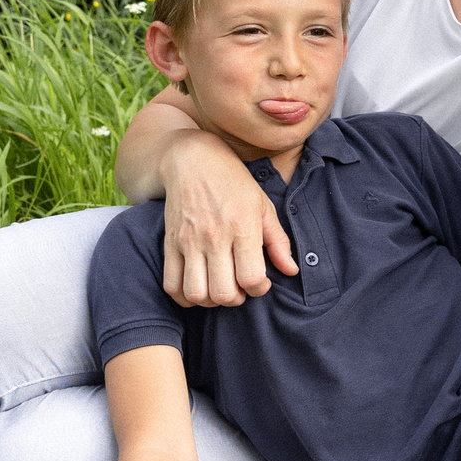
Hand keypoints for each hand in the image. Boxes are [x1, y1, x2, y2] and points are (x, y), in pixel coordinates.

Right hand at [159, 130, 295, 304]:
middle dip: (236, 299)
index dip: (259, 289)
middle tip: (239, 287)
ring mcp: (189, 241)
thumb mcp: (264, 207)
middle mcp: (214, 236)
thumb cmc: (234, 183)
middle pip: (224, 293)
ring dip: (210, 300)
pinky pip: (171, 284)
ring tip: (218, 287)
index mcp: (242, 227)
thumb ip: (278, 241)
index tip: (260, 282)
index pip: (252, 278)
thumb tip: (291, 270)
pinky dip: (184, 296)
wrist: (193, 160)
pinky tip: (198, 287)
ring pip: (196, 294)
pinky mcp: (170, 243)